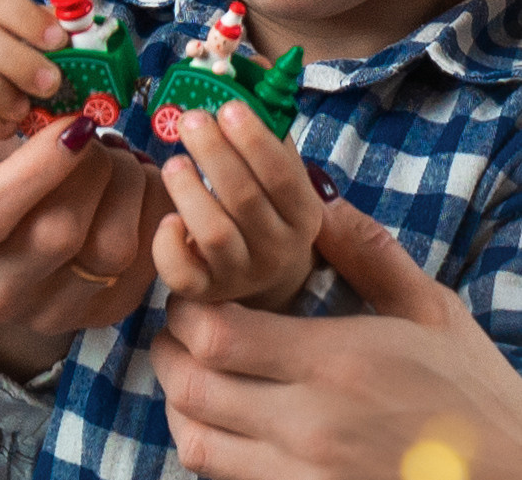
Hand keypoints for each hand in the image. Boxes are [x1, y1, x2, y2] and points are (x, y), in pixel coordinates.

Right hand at [0, 118, 171, 378]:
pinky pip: (147, 260)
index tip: (73, 124)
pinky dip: (154, 209)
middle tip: (93, 132)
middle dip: (93, 167)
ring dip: (129, 185)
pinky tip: (135, 183)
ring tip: (115, 155)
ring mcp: (51, 312)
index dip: (37, 168)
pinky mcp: (100, 312)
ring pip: (113, 249)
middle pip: (59, 234)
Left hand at [151, 195, 521, 479]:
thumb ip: (368, 252)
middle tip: (176, 331)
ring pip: (194, 440)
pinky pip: (220, 477)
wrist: (509, 479)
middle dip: (166, 351)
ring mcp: (301, 474)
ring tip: (185, 373)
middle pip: (191, 386)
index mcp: (336, 362)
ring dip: (175, 402)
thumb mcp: (430, 310)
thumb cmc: (469, 393)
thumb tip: (318, 202)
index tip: (192, 298)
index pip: (218, 335)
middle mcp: (309, 423)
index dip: (186, 313)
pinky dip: (203, 445)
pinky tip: (216, 422)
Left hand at [153, 101, 321, 309]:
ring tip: (173, 162)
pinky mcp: (203, 291)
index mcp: (303, 213)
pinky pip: (183, 274)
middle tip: (191, 120)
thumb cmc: (264, 206)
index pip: (283, 176)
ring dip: (190, 192)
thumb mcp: (273, 166)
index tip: (228, 105)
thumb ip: (266, 117)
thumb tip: (251, 61)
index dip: (255, 140)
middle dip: (215, 155)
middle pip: (245, 200)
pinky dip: (170, 245)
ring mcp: (240, 273)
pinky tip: (167, 219)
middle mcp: (277, 248)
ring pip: (215, 234)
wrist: (260, 272)